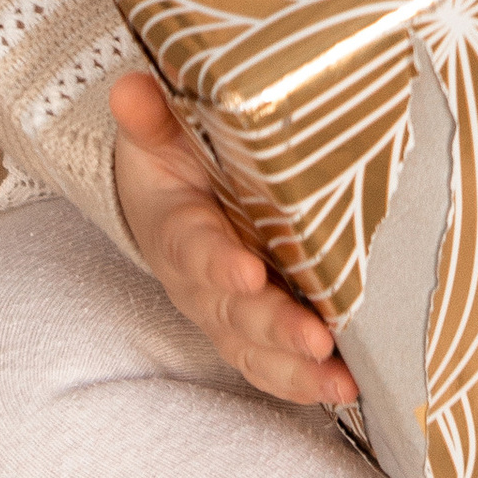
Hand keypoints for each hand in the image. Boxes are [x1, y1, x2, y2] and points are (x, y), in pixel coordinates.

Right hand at [109, 67, 358, 407]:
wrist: (165, 199)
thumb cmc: (173, 163)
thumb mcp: (159, 133)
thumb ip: (149, 117)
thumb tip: (130, 87)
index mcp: (177, 229)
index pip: (193, 248)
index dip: (216, 263)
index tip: (245, 271)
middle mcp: (199, 283)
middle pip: (233, 312)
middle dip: (274, 327)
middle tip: (315, 339)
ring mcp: (227, 312)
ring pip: (255, 350)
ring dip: (295, 369)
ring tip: (340, 381)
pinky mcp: (252, 330)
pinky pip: (272, 365)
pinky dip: (305, 384)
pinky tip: (347, 391)